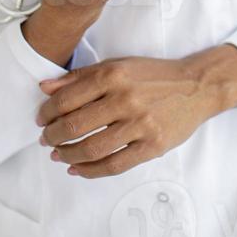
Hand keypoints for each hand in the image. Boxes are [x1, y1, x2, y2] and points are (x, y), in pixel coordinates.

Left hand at [34, 46, 236, 178]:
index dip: (48, 112)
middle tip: (45, 140)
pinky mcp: (153, 146)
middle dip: (53, 136)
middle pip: (76, 125)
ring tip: (58, 155)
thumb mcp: (116, 65)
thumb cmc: (152, 75)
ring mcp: (140, 124)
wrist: (194, 86)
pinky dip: (92, 171)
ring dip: (69, 155)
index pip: (68, 97)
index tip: (41, 118)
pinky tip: (79, 169)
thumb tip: (45, 87)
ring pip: (93, 148)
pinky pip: (115, 165)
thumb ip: (80, 77)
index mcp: (113, 74)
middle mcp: (125, 98)